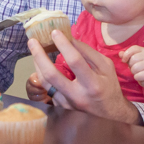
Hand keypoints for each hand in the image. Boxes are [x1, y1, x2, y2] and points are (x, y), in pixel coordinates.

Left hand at [28, 30, 142, 124]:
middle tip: (32, 41)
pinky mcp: (62, 107)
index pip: (75, 61)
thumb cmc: (109, 85)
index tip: (54, 32)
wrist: (111, 112)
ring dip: (37, 64)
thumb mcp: (106, 66)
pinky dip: (42, 75)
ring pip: (46, 83)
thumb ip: (88, 52)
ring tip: (34, 50)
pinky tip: (41, 65)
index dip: (63, 45)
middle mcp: (78, 96)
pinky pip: (48, 89)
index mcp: (92, 84)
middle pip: (52, 75)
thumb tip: (69, 39)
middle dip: (39, 56)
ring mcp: (68, 104)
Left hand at [120, 45, 143, 102]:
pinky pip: (137, 76)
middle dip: (130, 65)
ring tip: (138, 72)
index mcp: (143, 50)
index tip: (123, 60)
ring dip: (133, 72)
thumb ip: (127, 56)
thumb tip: (120, 53)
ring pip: (134, 68)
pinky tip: (141, 77)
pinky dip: (137, 78)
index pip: (134, 48)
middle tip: (135, 67)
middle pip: (133, 59)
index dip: (126, 54)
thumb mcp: (134, 59)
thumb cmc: (141, 66)